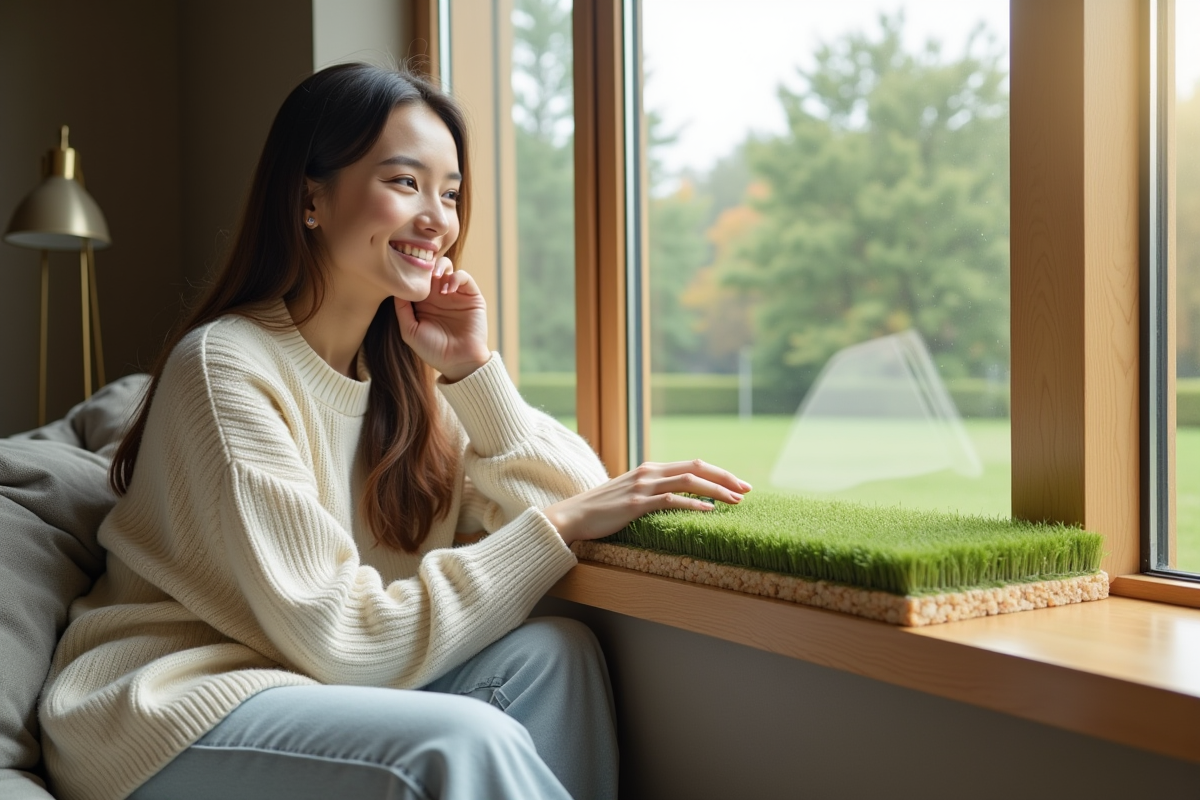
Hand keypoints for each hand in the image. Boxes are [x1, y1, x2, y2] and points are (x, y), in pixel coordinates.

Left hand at [394, 257, 490, 381]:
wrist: (458, 362)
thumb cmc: (433, 350)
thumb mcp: (410, 331)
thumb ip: (401, 310)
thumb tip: (395, 287)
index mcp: (423, 302)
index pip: (415, 278)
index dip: (410, 271)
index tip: (403, 271)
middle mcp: (438, 295)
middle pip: (429, 267)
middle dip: (424, 264)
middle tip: (420, 270)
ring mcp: (455, 294)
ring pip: (446, 267)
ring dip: (439, 267)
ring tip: (435, 277)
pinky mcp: (471, 296)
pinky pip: (463, 277)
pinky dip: (455, 277)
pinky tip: (447, 290)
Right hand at [542, 460, 751, 545]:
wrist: (573, 516)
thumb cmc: (602, 510)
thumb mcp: (631, 494)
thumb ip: (653, 491)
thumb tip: (676, 498)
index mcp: (650, 469)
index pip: (693, 464)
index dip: (719, 473)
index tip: (739, 484)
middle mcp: (649, 472)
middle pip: (696, 468)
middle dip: (726, 478)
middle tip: (747, 489)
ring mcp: (643, 487)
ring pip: (688, 481)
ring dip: (716, 490)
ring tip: (736, 500)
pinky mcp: (636, 504)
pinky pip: (670, 501)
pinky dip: (693, 504)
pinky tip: (710, 511)